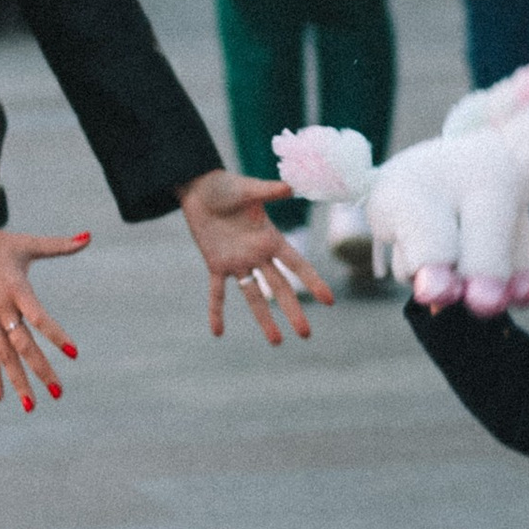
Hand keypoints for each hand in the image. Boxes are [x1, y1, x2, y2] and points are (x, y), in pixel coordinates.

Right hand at [0, 221, 89, 412]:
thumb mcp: (27, 243)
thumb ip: (60, 245)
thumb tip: (89, 236)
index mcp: (17, 290)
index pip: (39, 318)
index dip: (57, 335)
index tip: (75, 353)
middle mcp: (1, 309)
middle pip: (23, 346)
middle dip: (41, 370)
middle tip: (58, 392)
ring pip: (4, 356)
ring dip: (18, 381)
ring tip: (32, 405)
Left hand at [178, 167, 332, 345]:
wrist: (200, 188)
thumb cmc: (227, 186)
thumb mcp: (248, 189)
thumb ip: (268, 191)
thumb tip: (289, 188)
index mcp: (270, 239)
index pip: (297, 265)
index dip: (312, 282)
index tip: (329, 301)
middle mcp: (258, 255)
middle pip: (279, 288)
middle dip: (292, 311)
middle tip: (306, 334)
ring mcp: (238, 262)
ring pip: (253, 295)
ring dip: (264, 319)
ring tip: (276, 342)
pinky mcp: (216, 264)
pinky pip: (217, 292)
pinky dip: (216, 311)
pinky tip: (218, 332)